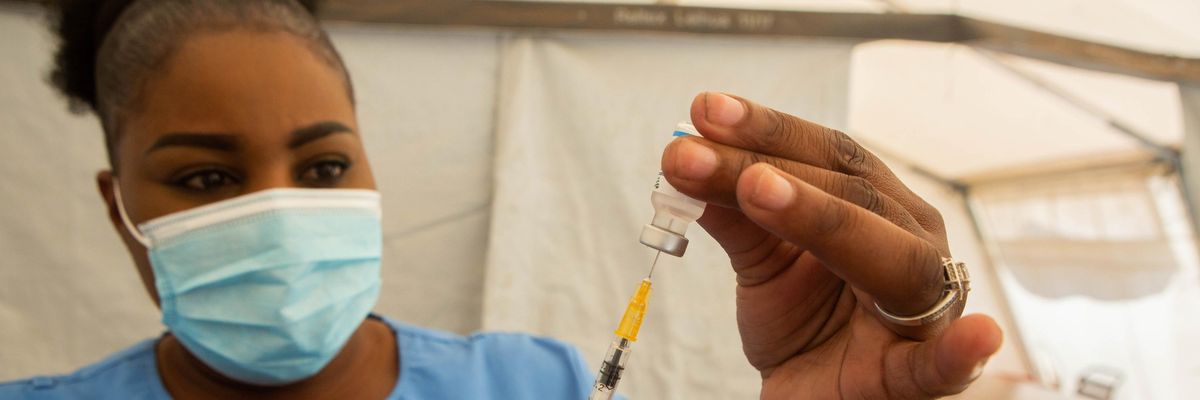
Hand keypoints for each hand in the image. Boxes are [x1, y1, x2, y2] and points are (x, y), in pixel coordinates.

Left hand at [662, 93, 1001, 398]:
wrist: (816, 392)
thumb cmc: (804, 319)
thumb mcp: (760, 262)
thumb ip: (732, 215)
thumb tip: (683, 157)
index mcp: (881, 207)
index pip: (831, 155)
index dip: (770, 129)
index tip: (704, 111)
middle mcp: (914, 242)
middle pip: (852, 192)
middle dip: (765, 166)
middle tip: (691, 156)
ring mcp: (926, 306)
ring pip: (890, 257)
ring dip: (822, 219)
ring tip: (758, 189)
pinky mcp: (923, 373)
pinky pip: (943, 364)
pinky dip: (960, 351)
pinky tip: (978, 336)